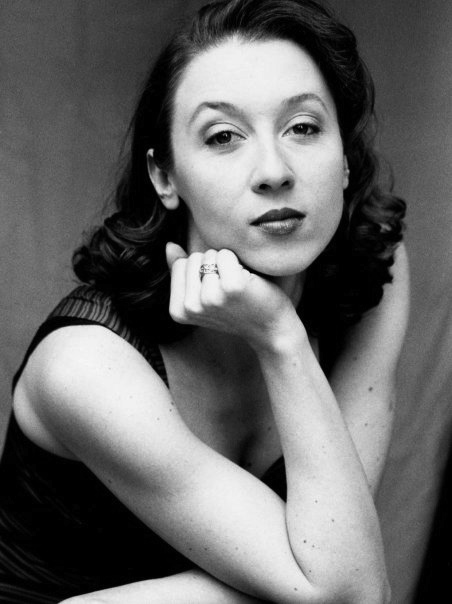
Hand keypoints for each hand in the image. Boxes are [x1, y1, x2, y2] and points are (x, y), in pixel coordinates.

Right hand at [166, 242, 302, 350]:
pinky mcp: (231, 287)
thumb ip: (183, 272)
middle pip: (194, 258)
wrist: (270, 330)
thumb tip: (169, 245)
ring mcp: (210, 297)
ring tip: (238, 288)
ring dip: (227, 266)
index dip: (201, 271)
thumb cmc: (238, 309)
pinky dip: (240, 263)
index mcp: (178, 311)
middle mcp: (190, 307)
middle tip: (229, 292)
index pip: (180, 265)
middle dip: (213, 266)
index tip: (215, 293)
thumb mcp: (203, 296)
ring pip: (210, 254)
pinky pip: (227, 254)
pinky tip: (248, 283)